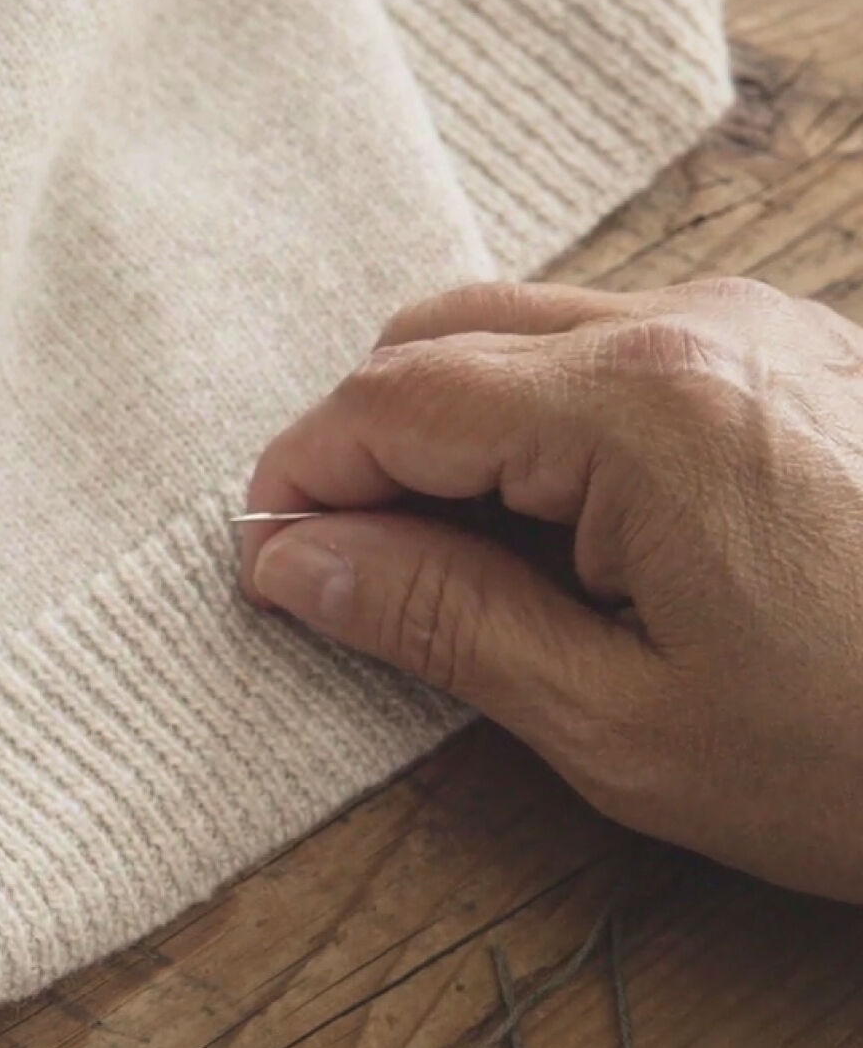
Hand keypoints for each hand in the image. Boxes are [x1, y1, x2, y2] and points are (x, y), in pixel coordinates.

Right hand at [239, 278, 862, 902]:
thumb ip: (437, 620)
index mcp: (637, 409)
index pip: (390, 403)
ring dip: (445, 429)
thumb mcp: (623, 722)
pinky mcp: (791, 352)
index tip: (258, 561)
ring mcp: (752, 325)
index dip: (298, 479)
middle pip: (440, 336)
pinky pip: (604, 348)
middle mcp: (691, 326)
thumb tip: (290, 562)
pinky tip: (552, 528)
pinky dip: (533, 422)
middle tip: (339, 566)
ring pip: (518, 328)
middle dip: (359, 443)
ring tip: (445, 560)